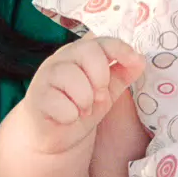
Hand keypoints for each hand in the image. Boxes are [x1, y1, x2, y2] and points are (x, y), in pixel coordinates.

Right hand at [22, 36, 143, 153]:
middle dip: (101, 78)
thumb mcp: (108, 89)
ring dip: (85, 100)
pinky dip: (70, 115)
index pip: (102, 41)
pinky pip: (60, 103)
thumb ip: (123, 73)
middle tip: (100, 97)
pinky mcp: (36, 98)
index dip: (120, 49)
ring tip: (82, 109)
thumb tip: (141, 60)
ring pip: (73, 78)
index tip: (134, 61)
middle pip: (88, 52)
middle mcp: (62, 58)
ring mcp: (46, 76)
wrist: (56, 134)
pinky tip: (67, 117)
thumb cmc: (81, 106)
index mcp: (81, 52)